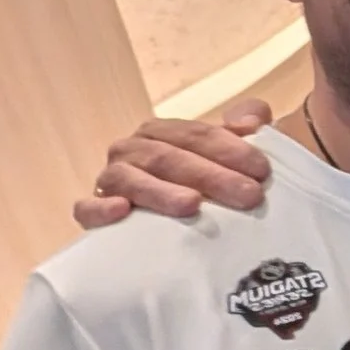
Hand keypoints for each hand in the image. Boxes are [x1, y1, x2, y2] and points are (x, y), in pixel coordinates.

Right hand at [74, 101, 275, 227]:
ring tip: (192, 205)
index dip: (230, 148)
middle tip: (248, 195)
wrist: (171, 230)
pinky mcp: (93, 212)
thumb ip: (243, 132)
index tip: (262, 170)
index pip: (196, 134)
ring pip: (129, 178)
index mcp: (162, 133)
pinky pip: (87, 207)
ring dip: (161, 191)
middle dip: (211, 175)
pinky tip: (122, 210)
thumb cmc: (205, 187)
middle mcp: (132, 151)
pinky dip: (100, 208)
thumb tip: (254, 119)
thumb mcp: (227, 158)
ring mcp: (110, 180)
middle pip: (168, 157)